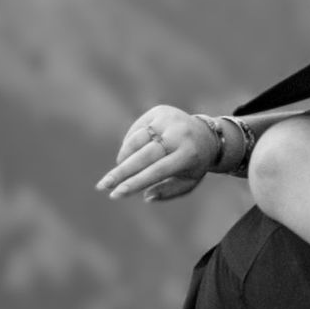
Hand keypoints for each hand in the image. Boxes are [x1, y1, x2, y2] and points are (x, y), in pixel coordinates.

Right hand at [97, 107, 220, 203]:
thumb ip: (168, 192)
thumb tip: (146, 196)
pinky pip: (136, 131)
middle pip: (143, 155)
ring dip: (124, 159)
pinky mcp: (159, 112)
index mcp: (188, 154)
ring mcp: (168, 120)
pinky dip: (128, 146)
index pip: (157, 171)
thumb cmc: (194, 164)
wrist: (207, 135)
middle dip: (120, 172)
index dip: (135, 182)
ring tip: (118, 173)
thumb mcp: (188, 182)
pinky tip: (127, 157)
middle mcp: (178, 134)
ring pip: (136, 141)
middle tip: (102, 185)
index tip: (116, 194)